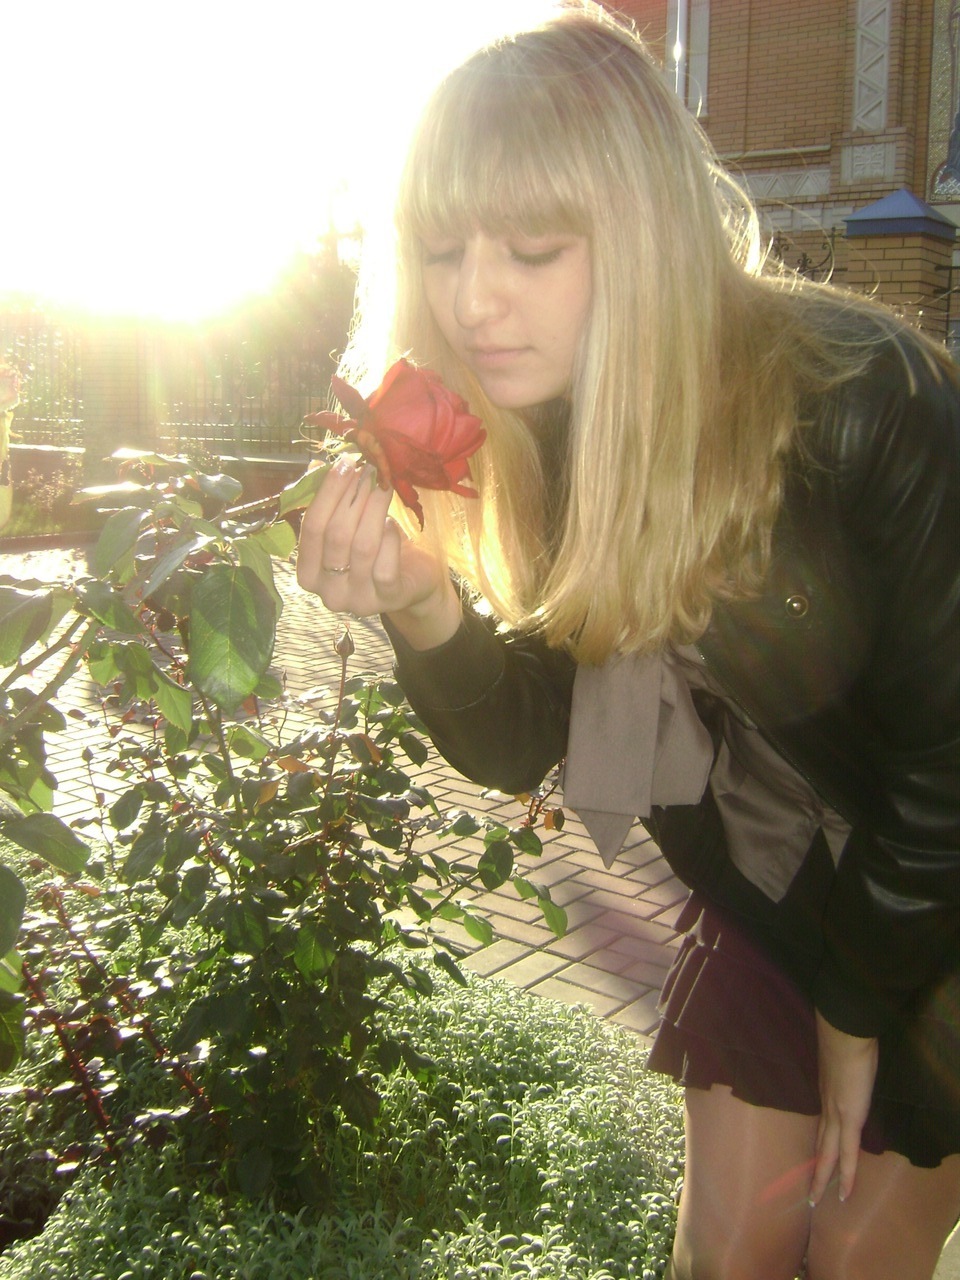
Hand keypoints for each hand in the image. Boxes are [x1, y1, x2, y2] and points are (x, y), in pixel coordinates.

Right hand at [296, 459, 460, 648]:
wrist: (413, 579)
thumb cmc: (376, 548)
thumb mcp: (350, 524)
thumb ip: (330, 500)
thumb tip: (317, 464)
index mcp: (309, 574)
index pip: (311, 529)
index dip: (327, 493)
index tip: (345, 463)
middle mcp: (329, 593)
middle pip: (336, 535)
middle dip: (354, 496)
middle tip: (370, 469)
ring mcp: (358, 600)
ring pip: (363, 546)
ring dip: (375, 508)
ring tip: (384, 485)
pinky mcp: (388, 599)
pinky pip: (386, 565)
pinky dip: (390, 538)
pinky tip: (392, 524)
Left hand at [809, 1011, 878, 1205]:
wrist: (844, 1031)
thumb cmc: (846, 1037)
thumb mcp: (841, 1054)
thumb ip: (840, 1064)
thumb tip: (843, 1062)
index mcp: (825, 1092)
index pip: (822, 1124)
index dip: (820, 1141)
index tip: (816, 1156)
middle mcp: (826, 1106)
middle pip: (819, 1144)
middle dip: (815, 1168)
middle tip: (809, 1191)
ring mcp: (836, 1114)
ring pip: (827, 1154)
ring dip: (823, 1178)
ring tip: (817, 1199)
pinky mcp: (850, 1118)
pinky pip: (848, 1153)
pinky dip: (846, 1175)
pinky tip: (843, 1193)